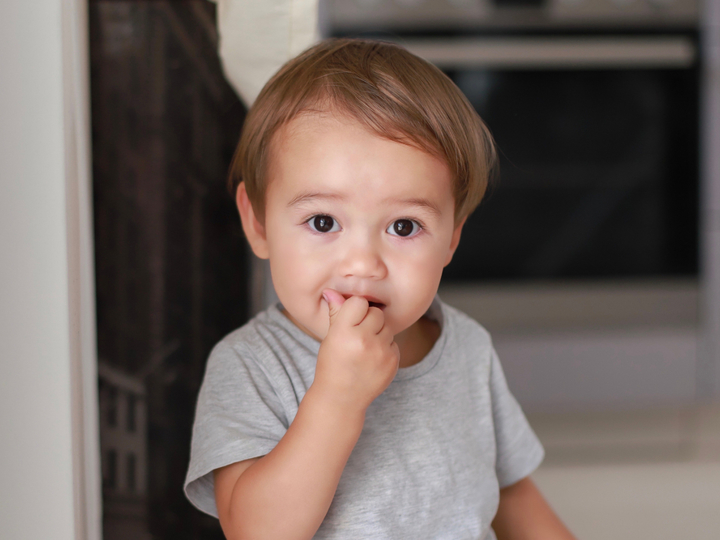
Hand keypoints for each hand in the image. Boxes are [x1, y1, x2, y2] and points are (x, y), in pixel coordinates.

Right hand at [312, 289, 399, 413]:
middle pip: (377, 313)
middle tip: (358, 336)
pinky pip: (393, 343)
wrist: (342, 398)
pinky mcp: (393, 361)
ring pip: (387, 327)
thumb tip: (331, 290)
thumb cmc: (332, 364)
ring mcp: (381, 352)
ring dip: (378, 333)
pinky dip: (385, 348)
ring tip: (364, 348)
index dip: (355, 310)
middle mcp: (364, 340)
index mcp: (344, 332)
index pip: (359, 302)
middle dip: (369, 321)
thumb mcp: (330, 338)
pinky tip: (372, 360)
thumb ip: (336, 313)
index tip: (350, 321)